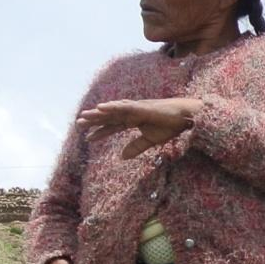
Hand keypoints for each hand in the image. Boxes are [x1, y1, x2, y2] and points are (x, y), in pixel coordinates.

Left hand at [76, 96, 203, 157]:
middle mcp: (132, 112)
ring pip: (113, 110)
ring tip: (84, 116)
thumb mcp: (150, 140)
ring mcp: (136, 108)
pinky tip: (101, 108)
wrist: (186, 117)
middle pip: (109, 116)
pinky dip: (112, 107)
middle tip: (78, 124)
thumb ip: (136, 147)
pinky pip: (124, 106)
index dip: (100, 132)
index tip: (87, 138)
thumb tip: (122, 157)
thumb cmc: (171, 126)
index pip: (113, 126)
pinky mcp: (142, 107)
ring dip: (98, 112)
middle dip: (94, 120)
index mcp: (133, 120)